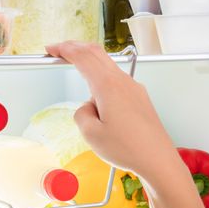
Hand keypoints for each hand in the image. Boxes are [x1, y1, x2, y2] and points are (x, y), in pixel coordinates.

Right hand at [46, 41, 180, 180]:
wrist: (158, 160)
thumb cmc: (128, 149)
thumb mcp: (91, 134)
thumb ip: (81, 114)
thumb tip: (88, 107)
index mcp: (108, 86)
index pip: (82, 57)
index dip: (64, 49)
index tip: (51, 49)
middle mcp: (123, 82)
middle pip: (96, 52)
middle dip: (76, 47)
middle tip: (60, 50)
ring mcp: (134, 88)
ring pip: (107, 65)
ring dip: (90, 63)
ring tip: (78, 76)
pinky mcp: (139, 98)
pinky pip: (117, 80)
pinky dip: (102, 79)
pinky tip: (99, 96)